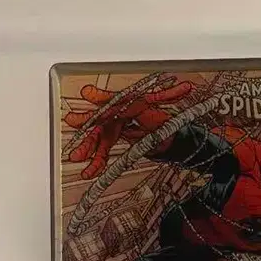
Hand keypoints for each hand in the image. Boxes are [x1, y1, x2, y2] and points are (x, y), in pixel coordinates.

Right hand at [63, 77, 193, 179]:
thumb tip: (187, 87)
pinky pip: (102, 152)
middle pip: (98, 118)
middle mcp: (113, 113)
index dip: (100, 97)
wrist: (162, 135)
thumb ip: (170, 95)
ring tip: (76, 157)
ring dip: (87, 148)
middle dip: (86, 121)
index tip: (88, 93)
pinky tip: (87, 173)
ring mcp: (109, 127)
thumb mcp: (163, 107)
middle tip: (72, 120)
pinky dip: (96, 163)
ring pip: (97, 138)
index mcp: (124, 101)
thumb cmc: (158, 117)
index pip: (112, 99)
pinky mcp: (109, 140)